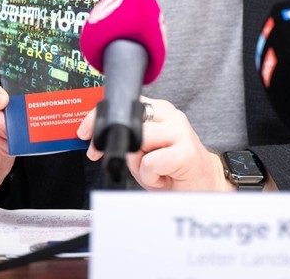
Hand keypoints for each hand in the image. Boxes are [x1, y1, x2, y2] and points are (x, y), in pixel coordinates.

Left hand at [77, 97, 229, 191]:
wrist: (204, 184)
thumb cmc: (171, 169)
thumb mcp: (143, 151)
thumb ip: (127, 139)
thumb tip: (101, 140)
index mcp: (161, 111)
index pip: (125, 103)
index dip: (100, 118)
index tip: (85, 133)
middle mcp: (172, 117)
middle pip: (130, 122)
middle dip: (117, 145)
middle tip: (119, 161)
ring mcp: (181, 132)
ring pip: (140, 141)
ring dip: (138, 163)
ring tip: (153, 170)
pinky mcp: (187, 152)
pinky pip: (151, 163)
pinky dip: (150, 176)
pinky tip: (163, 177)